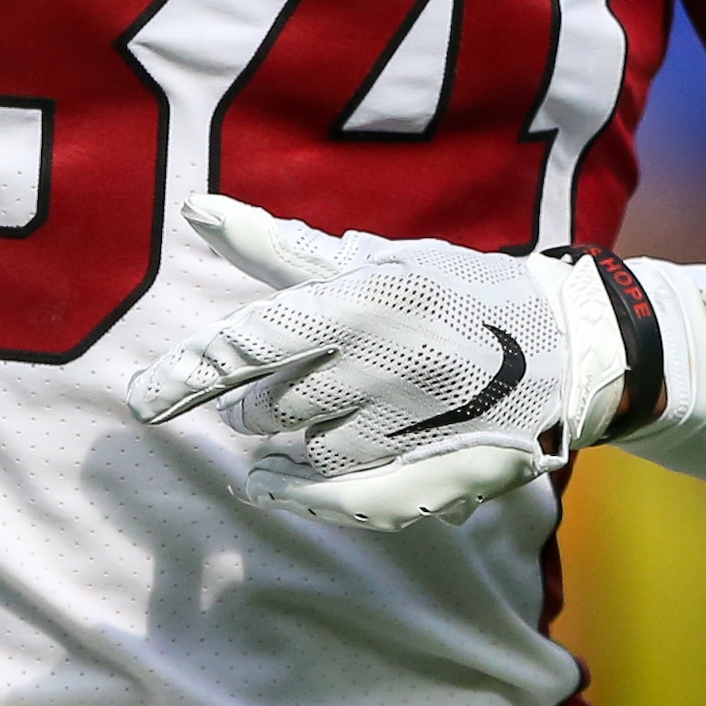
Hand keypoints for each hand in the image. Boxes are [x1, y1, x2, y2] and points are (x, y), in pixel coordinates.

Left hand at [128, 196, 651, 530]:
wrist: (566, 346)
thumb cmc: (451, 290)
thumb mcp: (371, 259)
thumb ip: (276, 247)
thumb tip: (194, 209)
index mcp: (364, 298)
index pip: (257, 340)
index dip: (194, 371)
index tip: (139, 399)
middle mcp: (383, 361)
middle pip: (271, 407)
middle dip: (258, 404)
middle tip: (288, 385)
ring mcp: (409, 423)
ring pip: (304, 451)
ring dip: (292, 440)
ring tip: (335, 409)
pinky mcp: (433, 471)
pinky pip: (341, 495)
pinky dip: (302, 491)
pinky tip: (272, 485)